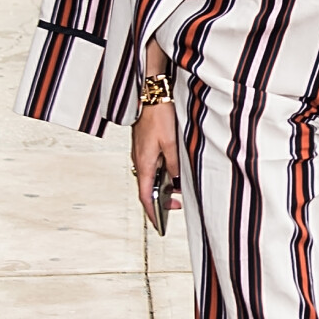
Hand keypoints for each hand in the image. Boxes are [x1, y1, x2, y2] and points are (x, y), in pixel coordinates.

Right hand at [131, 101, 181, 230]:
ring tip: (179, 187)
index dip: (152, 212)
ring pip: (151, 176)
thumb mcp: (171, 143)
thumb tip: (176, 180)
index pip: (145, 196)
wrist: (150, 94)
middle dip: (161, 200)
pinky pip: (153, 165)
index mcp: (144, 164)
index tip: (159, 225)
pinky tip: (174, 170)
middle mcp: (139, 161)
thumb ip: (174, 164)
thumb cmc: (158, 115)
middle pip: (148, 188)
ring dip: (163, 185)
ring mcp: (141, 153)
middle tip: (177, 204)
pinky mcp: (145, 146)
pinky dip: (163, 172)